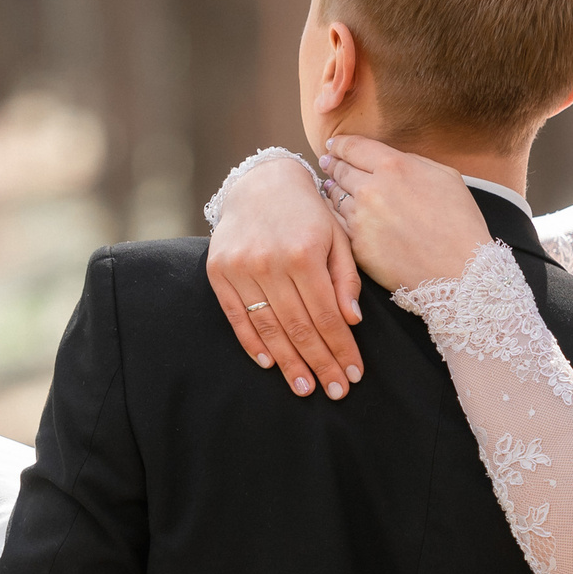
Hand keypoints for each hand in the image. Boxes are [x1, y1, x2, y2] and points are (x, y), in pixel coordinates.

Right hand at [206, 154, 364, 398]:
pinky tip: (269, 364)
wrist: (262, 182)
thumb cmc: (308, 212)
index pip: (326, 316)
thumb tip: (352, 320)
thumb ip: (346, 278)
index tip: (354, 374)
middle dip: (320, 364)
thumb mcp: (337, 235)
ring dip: (288, 362)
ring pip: (268, 327)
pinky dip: (252, 343)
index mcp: (304, 254)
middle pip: (299, 327)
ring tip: (304, 387)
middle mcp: (270, 263)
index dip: (341, 349)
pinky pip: (237, 316)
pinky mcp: (218, 271)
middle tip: (335, 391)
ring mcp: (240, 268)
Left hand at [321, 135, 494, 290]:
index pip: (353, 147)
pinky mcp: (357, 246)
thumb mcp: (446, 177)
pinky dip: (335, 216)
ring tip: (331, 186)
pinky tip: (337, 214)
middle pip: (339, 170)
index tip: (334, 144)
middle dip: (333, 164)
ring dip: (332, 190)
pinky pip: (337, 225)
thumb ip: (415, 161)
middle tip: (328, 162)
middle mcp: (371, 189)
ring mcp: (361, 219)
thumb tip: (393, 159)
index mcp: (394, 166)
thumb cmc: (460, 224)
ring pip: (334, 197)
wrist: (459, 271)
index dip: (340, 144)